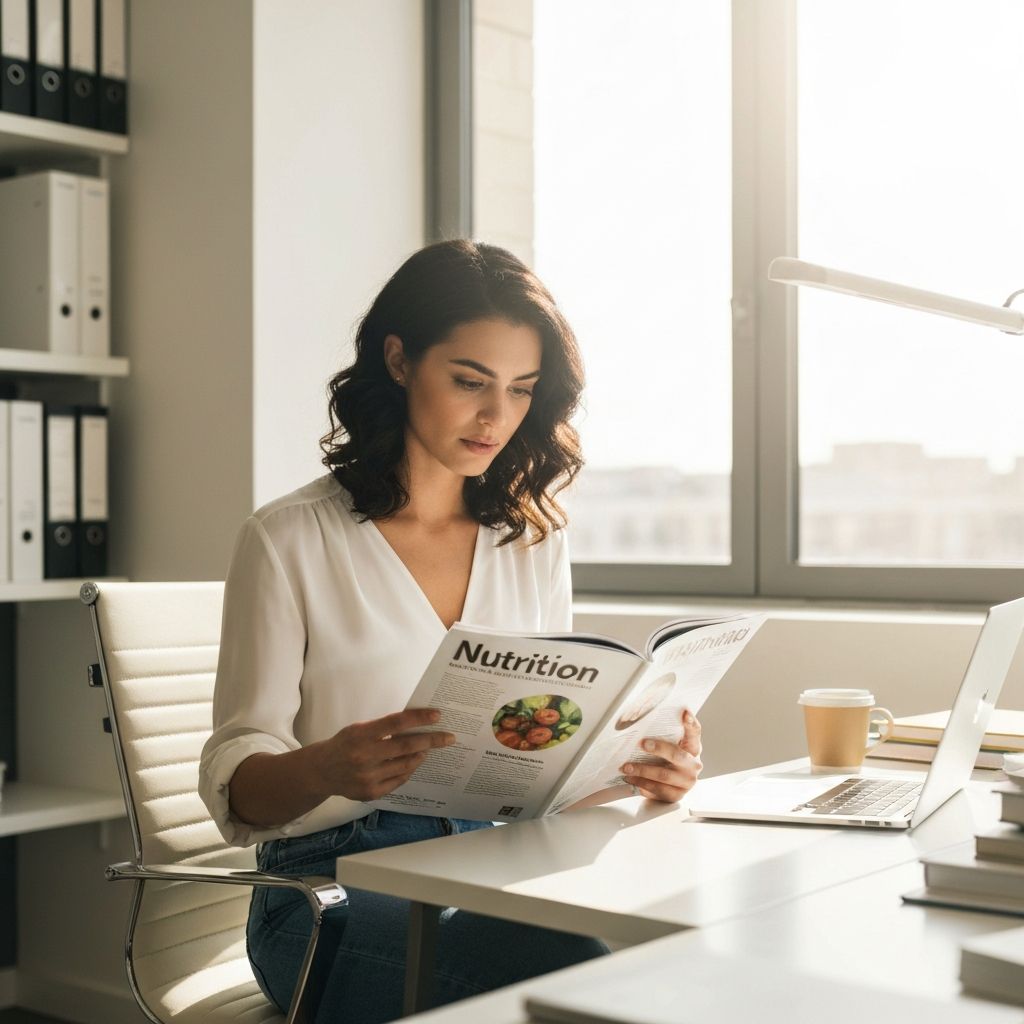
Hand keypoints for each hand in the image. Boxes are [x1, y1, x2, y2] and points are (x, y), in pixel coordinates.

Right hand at [311, 708, 455, 801]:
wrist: (321, 772)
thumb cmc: (344, 744)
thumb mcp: (359, 728)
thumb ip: (383, 728)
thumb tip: (415, 724)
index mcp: (361, 734)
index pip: (396, 723)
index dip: (419, 718)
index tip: (437, 715)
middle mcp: (364, 756)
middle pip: (406, 747)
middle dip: (431, 741)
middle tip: (449, 737)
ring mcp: (368, 777)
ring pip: (405, 765)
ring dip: (421, 756)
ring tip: (428, 749)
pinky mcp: (370, 793)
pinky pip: (398, 780)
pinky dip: (409, 770)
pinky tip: (414, 763)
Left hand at [621, 709, 702, 802]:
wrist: (672, 785)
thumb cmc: (668, 760)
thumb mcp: (670, 745)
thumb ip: (663, 734)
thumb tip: (639, 719)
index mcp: (693, 747)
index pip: (695, 732)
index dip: (691, 722)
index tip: (684, 712)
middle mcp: (693, 765)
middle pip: (676, 755)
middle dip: (658, 748)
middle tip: (641, 743)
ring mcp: (686, 782)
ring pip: (663, 775)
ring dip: (642, 770)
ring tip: (626, 767)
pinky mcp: (676, 795)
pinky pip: (658, 790)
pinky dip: (642, 784)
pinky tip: (631, 780)